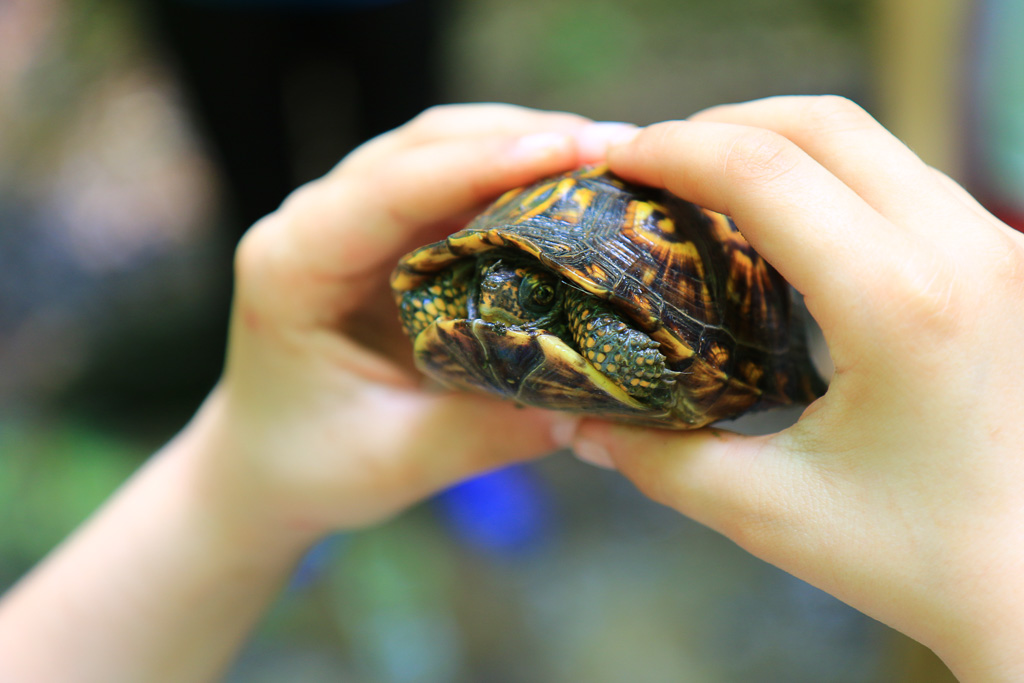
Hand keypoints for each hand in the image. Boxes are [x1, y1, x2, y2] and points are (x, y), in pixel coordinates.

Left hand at [192, 105, 631, 540]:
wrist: (263, 465)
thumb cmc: (307, 468)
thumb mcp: (393, 464)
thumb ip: (484, 433)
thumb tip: (595, 403)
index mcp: (291, 269)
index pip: (390, 190)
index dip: (482, 163)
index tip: (573, 151)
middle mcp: (312, 223)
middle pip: (422, 146)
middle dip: (521, 137)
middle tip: (621, 151)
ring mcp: (348, 218)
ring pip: (440, 148)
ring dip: (523, 145)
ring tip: (612, 160)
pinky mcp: (383, 231)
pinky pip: (451, 184)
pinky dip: (513, 178)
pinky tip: (571, 193)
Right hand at [571, 96, 1023, 679]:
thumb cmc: (920, 561)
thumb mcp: (769, 513)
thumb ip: (659, 459)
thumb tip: (577, 426)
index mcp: (901, 306)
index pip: (767, 172)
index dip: (676, 150)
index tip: (616, 163)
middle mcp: (965, 253)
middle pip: (821, 125)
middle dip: (719, 128)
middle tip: (650, 166)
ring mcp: (998, 248)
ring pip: (867, 140)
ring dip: (774, 145)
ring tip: (702, 185)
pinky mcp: (1005, 260)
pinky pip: (899, 177)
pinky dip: (824, 176)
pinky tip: (778, 222)